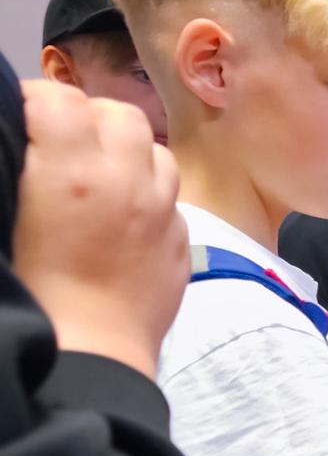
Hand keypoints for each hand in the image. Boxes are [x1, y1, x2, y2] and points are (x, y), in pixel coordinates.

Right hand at [12, 80, 186, 378]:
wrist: (90, 356)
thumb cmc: (32, 293)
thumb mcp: (6, 220)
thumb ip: (15, 172)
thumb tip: (23, 153)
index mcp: (74, 172)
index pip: (60, 99)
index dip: (34, 102)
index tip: (20, 117)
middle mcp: (129, 183)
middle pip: (119, 115)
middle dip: (88, 117)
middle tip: (60, 139)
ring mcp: (163, 213)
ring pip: (156, 152)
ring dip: (127, 152)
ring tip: (99, 173)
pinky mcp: (182, 244)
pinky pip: (171, 199)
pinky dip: (149, 195)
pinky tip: (124, 216)